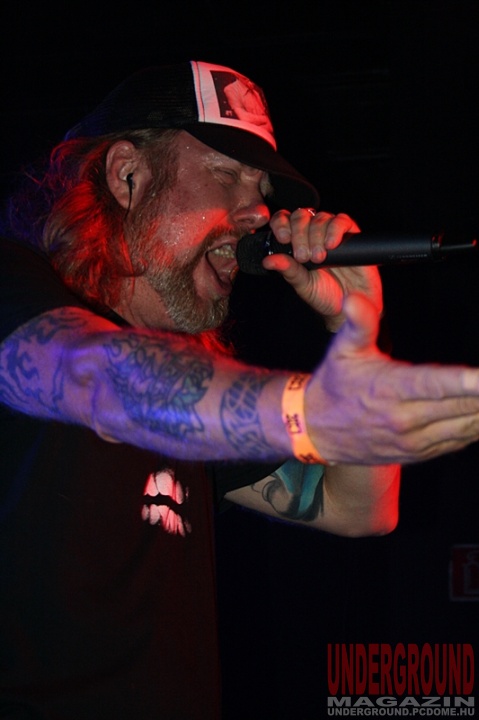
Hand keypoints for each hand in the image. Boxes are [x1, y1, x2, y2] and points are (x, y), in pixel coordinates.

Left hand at [263, 209, 382, 330]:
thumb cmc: (325, 295)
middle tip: (303, 257)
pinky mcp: (350, 233)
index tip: (283, 238)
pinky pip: (341, 221)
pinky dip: (334, 230)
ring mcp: (330, 231)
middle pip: (300, 216)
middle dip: (299, 234)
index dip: (281, 224)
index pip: (283, 221)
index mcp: (295, 242)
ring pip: (320, 218)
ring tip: (319, 258)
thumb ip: (288, 270)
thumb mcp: (302, 284)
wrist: (350, 305)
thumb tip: (267, 261)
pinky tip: (331, 245)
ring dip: (316, 236)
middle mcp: (311, 233)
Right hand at [307, 293, 478, 464]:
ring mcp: (414, 440)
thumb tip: (356, 300)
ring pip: (466, 427)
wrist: (317, 430)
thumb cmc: (335, 386)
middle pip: (462, 407)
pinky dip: (476, 428)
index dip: (467, 382)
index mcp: (389, 389)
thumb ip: (358, 323)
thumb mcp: (342, 350)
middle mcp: (404, 419)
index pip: (435, 384)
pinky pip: (458, 441)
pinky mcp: (418, 454)